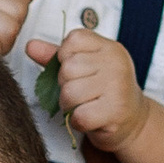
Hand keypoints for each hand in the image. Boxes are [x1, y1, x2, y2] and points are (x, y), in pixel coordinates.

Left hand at [25, 24, 147, 155]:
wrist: (133, 122)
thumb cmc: (104, 93)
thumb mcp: (85, 68)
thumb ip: (57, 57)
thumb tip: (30, 46)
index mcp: (109, 48)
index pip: (73, 40)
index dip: (65, 58)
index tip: (78, 71)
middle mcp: (116, 63)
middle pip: (68, 69)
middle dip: (66, 85)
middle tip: (81, 94)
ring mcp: (118, 87)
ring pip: (70, 93)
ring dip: (69, 105)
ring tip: (82, 106)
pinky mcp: (116, 111)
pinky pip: (79, 115)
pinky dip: (77, 122)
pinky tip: (88, 119)